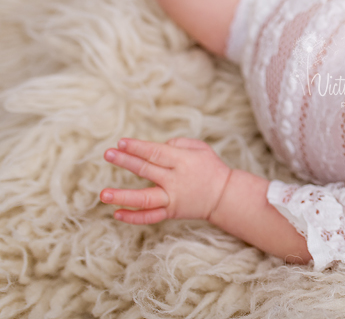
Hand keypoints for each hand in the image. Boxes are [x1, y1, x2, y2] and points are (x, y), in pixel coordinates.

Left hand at [100, 138, 231, 224]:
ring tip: (103, 194)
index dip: (137, 147)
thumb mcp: (201, 148)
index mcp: (183, 161)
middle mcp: (175, 180)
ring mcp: (172, 198)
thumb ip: (178, 144)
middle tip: (107, 154)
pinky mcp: (171, 212)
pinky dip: (134, 217)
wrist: (224, 196)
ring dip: (123, 196)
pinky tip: (117, 214)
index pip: (156, 152)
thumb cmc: (211, 167)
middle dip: (125, 161)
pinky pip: (150, 217)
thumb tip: (156, 148)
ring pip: (145, 199)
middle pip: (146, 170)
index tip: (120, 143)